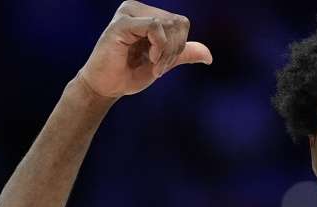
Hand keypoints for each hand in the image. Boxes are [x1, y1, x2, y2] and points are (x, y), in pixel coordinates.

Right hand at [77, 1, 212, 99]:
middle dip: (174, 50)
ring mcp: (128, 13)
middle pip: (177, 23)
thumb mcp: (163, 62)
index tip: (164, 64)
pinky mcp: (121, 23)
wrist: (107, 87)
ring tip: (154, 65)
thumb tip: (209, 56)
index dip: (180, 46)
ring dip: (167, 52)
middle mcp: (137, 8)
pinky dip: (159, 46)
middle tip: (159, 67)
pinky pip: (155, 26)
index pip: (181, 22)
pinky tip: (150, 59)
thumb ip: (182, 54)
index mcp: (147, 14)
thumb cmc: (130, 73)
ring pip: (168, 24)